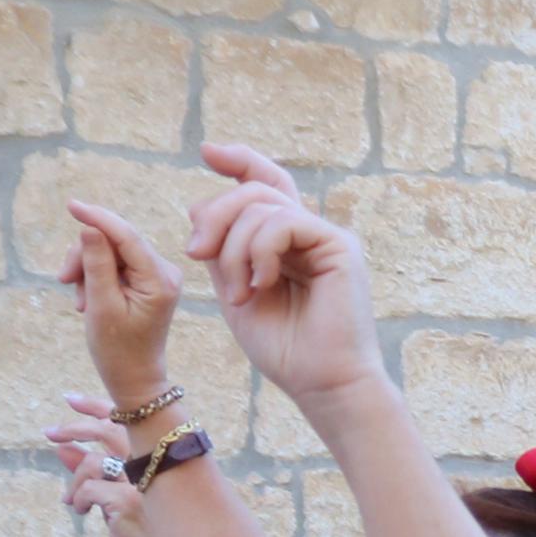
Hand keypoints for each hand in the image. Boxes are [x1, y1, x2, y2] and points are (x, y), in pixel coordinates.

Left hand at [46, 400, 159, 536]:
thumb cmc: (140, 531)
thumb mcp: (112, 495)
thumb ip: (90, 471)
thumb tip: (61, 448)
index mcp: (154, 459)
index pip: (126, 421)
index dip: (97, 406)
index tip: (69, 400)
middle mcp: (153, 465)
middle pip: (109, 430)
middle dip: (75, 428)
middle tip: (50, 433)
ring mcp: (142, 482)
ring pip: (94, 463)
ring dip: (75, 480)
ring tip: (70, 501)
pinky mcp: (127, 501)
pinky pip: (89, 489)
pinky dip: (80, 499)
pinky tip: (83, 512)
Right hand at [58, 197, 184, 405]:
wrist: (133, 378)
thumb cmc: (117, 349)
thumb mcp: (101, 306)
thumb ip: (97, 264)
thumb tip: (91, 227)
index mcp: (160, 280)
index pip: (127, 236)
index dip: (98, 218)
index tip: (71, 205)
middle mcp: (164, 272)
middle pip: (114, 240)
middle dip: (85, 256)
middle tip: (65, 281)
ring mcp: (156, 275)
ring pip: (109, 251)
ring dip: (86, 270)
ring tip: (80, 301)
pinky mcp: (146, 279)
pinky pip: (112, 263)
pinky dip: (94, 277)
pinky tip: (88, 300)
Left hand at [182, 143, 382, 408]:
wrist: (322, 384)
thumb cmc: (285, 349)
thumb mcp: (236, 292)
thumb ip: (222, 251)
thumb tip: (198, 205)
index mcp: (288, 243)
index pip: (265, 184)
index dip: (238, 160)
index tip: (207, 152)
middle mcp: (310, 234)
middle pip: (254, 190)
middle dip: (215, 214)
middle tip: (196, 253)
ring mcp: (327, 237)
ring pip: (263, 205)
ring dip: (234, 247)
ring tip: (239, 293)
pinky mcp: (339, 246)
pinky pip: (284, 222)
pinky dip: (261, 250)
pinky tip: (262, 283)